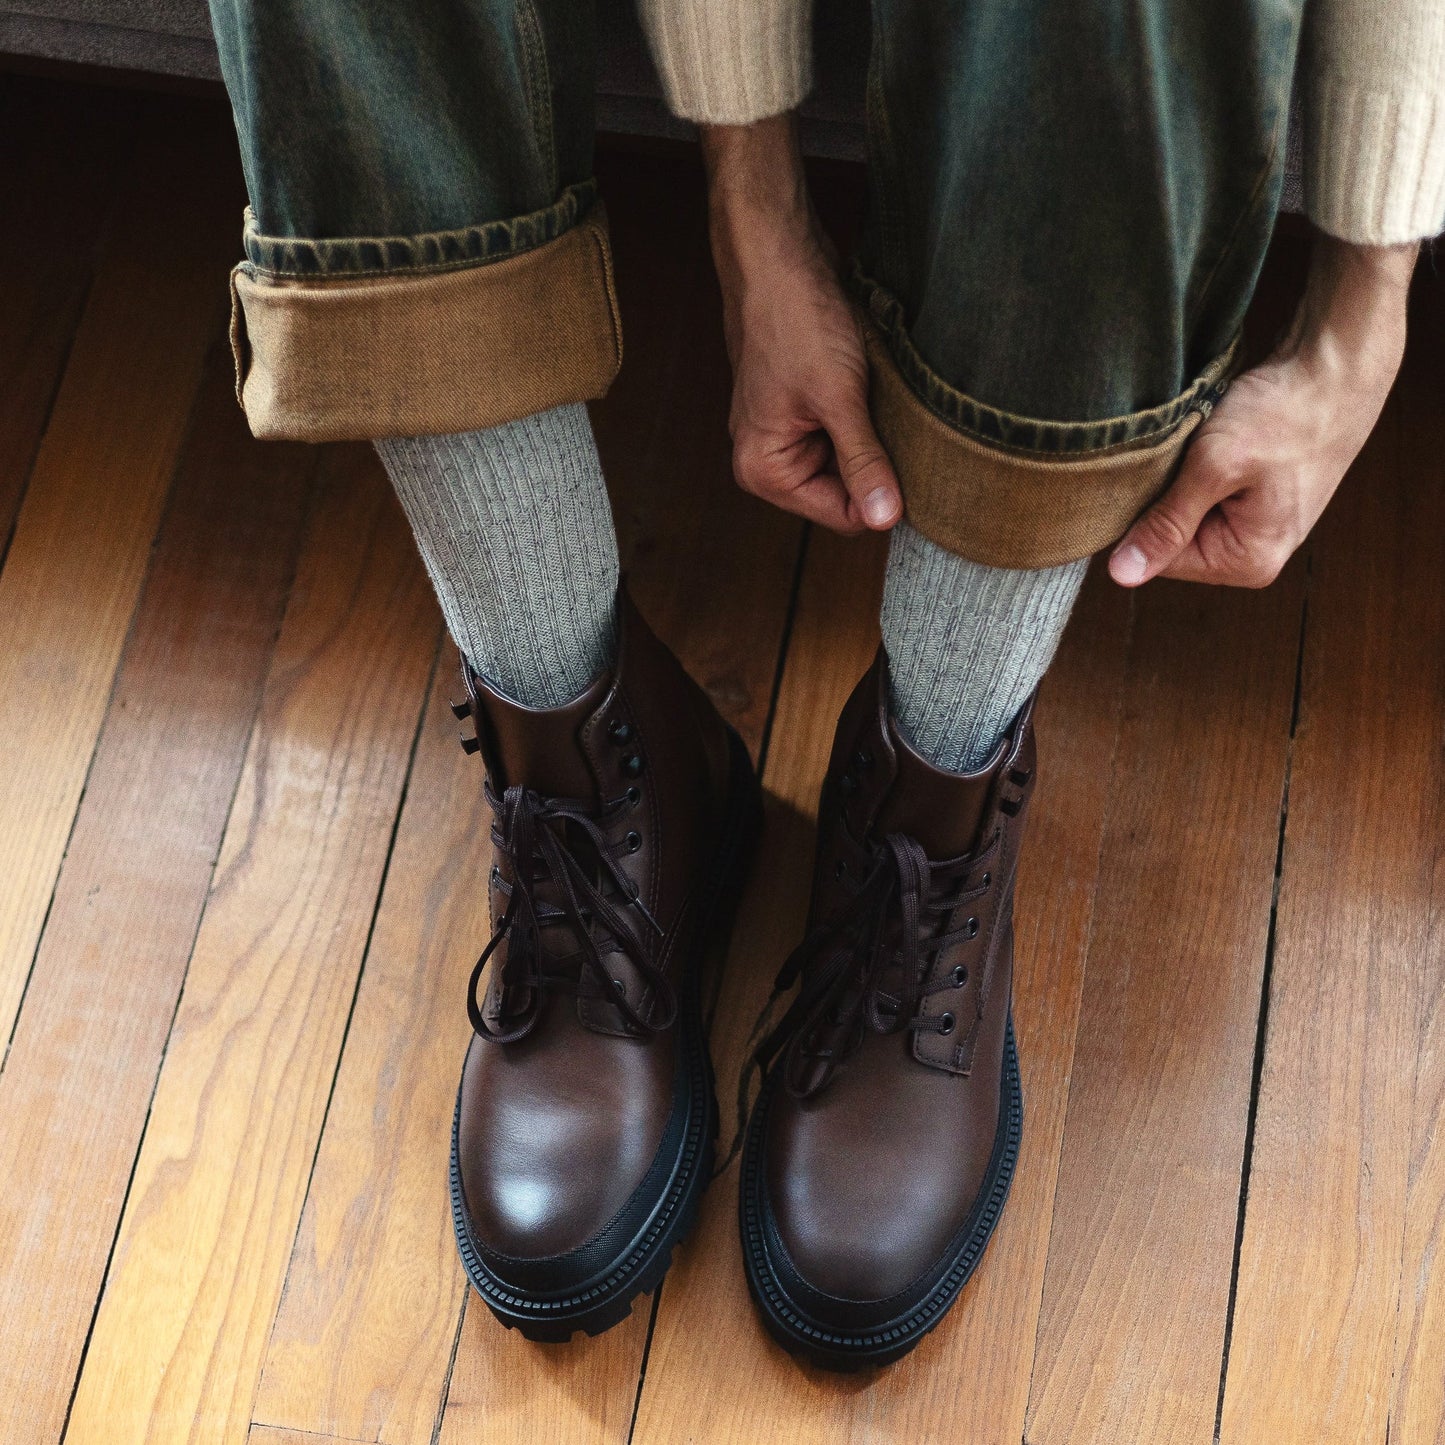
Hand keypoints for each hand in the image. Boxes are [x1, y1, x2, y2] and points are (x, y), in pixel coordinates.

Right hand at [700, 116, 901, 532]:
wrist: (778, 257)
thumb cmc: (796, 320)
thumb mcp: (839, 398)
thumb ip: (863, 462)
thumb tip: (886, 519)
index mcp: (763, 470)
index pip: (843, 516)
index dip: (881, 490)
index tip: (905, 452)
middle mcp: (768, 461)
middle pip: (847, 493)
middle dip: (875, 459)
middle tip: (885, 412)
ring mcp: (786, 435)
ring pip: (852, 461)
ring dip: (873, 433)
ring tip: (869, 392)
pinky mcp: (804, 411)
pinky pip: (848, 433)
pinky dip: (866, 415)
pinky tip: (866, 384)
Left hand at [1109, 236, 1415, 588]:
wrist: (1336, 366)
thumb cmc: (1284, 414)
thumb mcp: (1214, 467)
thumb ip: (1167, 524)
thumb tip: (1123, 576)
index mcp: (1248, 562)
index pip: (1157, 560)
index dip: (1141, 519)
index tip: (1155, 477)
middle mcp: (1254, 556)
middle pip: (1170, 542)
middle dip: (1163, 501)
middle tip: (1181, 459)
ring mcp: (1256, 528)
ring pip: (1183, 515)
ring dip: (1178, 483)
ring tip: (1201, 450)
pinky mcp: (1255, 500)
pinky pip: (1202, 496)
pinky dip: (1195, 471)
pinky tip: (1210, 447)